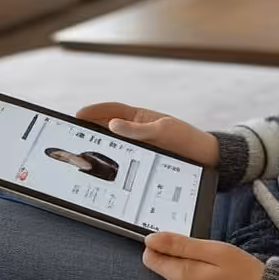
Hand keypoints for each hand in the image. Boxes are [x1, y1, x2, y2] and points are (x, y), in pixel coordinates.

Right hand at [75, 102, 218, 166]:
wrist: (206, 159)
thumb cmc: (187, 139)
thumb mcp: (164, 131)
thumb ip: (139, 129)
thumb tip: (113, 124)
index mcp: (141, 117)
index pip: (113, 110)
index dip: (94, 111)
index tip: (78, 114)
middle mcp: (136, 131)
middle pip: (107, 128)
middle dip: (89, 129)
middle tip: (71, 134)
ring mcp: (138, 146)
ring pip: (112, 145)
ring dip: (97, 146)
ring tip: (79, 151)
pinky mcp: (141, 162)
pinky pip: (121, 160)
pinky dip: (110, 162)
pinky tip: (100, 169)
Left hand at [142, 232, 265, 279]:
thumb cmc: (242, 272)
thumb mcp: (212, 250)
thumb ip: (179, 245)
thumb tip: (151, 240)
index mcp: (181, 278)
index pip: (150, 258)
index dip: (161, 243)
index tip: (181, 238)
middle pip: (162, 263)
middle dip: (177, 251)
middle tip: (203, 248)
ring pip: (174, 269)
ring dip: (188, 259)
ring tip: (212, 259)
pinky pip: (185, 278)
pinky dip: (195, 268)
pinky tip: (213, 268)